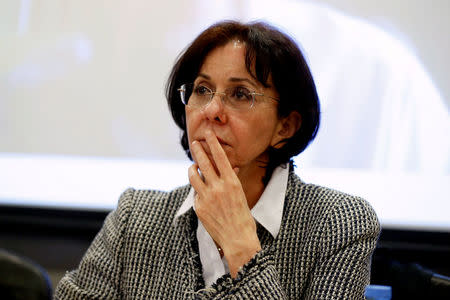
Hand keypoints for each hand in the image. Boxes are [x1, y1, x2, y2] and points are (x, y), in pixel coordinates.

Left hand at [188, 130, 260, 277]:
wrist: (237, 238)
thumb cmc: (243, 216)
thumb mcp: (241, 194)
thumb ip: (232, 179)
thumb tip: (230, 166)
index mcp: (231, 182)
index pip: (220, 157)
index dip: (213, 144)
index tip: (208, 134)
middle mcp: (218, 187)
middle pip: (203, 163)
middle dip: (198, 150)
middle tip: (194, 143)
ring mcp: (206, 197)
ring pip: (193, 176)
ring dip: (192, 168)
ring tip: (193, 165)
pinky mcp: (199, 207)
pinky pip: (196, 193)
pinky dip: (198, 190)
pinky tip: (202, 192)